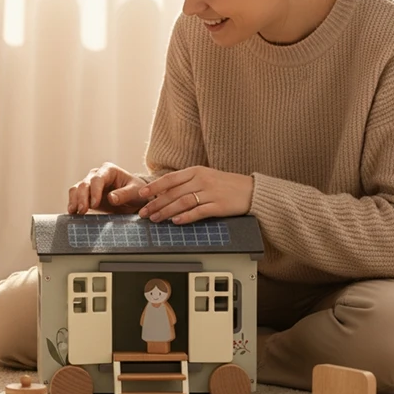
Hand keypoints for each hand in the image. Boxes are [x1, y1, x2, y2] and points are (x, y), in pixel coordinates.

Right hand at [67, 162, 147, 214]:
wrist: (135, 199)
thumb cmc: (137, 192)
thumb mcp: (136, 192)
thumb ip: (124, 194)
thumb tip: (111, 198)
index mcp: (109, 171)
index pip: (97, 178)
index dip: (94, 191)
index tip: (95, 204)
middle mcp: (96, 175)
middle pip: (84, 184)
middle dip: (82, 198)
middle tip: (82, 211)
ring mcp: (90, 185)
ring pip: (76, 189)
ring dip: (74, 200)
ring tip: (74, 212)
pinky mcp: (86, 195)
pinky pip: (75, 197)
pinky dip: (73, 204)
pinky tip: (72, 213)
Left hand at [138, 167, 252, 223]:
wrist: (252, 190)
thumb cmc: (226, 184)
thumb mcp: (205, 176)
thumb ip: (186, 182)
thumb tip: (163, 192)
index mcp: (196, 171)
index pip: (170, 179)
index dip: (154, 187)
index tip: (141, 194)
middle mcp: (202, 180)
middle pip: (173, 192)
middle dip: (155, 203)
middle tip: (144, 212)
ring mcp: (211, 192)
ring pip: (183, 202)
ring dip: (166, 211)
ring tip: (156, 219)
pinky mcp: (219, 205)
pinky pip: (199, 211)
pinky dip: (186, 217)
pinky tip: (176, 222)